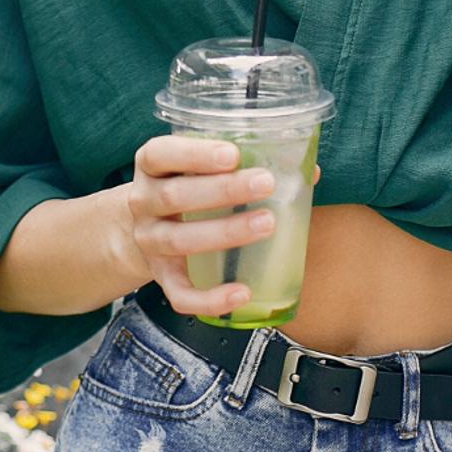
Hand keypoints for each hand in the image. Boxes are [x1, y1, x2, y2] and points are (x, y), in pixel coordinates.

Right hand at [127, 135, 321, 317]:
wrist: (149, 226)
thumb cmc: (190, 185)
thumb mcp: (203, 166)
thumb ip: (246, 161)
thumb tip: (308, 169)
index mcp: (152, 165)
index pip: (161, 154)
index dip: (195, 153)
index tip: (234, 154)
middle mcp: (143, 202)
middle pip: (175, 196)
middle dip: (222, 190)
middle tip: (265, 183)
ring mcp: (149, 241)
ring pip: (179, 241)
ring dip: (225, 233)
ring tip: (267, 223)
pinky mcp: (161, 277)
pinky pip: (179, 294)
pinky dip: (210, 297)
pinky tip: (242, 292)